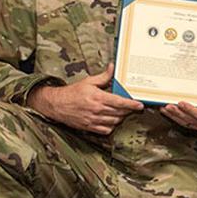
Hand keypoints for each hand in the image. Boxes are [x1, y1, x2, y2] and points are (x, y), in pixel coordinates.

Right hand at [27, 63, 143, 134]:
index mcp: (98, 97)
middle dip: (128, 110)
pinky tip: (111, 120)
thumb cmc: (72, 93)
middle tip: (132, 107)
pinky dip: (111, 126)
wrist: (56, 105)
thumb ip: (103, 76)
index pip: (120, 102)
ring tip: (121, 112)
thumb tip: (112, 68)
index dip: (132, 104)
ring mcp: (93, 120)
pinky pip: (106, 130)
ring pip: (115, 121)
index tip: (139, 105)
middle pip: (120, 112)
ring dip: (120, 117)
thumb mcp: (88, 81)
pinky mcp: (90, 127)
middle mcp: (97, 110)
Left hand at [161, 101, 196, 131]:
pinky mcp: (192, 125)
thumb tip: (196, 79)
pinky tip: (166, 111)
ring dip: (173, 115)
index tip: (181, 103)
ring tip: (165, 108)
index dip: (190, 109)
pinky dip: (173, 117)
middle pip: (190, 119)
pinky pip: (181, 122)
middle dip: (178, 112)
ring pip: (184, 121)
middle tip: (169, 106)